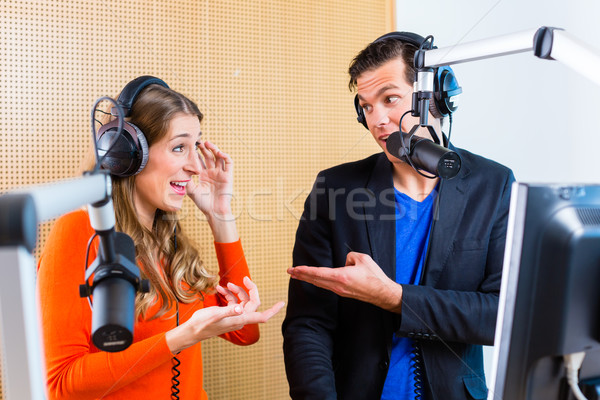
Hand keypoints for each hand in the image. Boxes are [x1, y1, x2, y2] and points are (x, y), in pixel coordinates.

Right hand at [166, 277, 284, 352]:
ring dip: (236, 291)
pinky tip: (220, 290)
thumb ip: (228, 311)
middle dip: (250, 290)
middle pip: (252, 302)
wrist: (192, 331)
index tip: (281, 303)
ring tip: (226, 285)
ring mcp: (234, 316)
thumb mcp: (214, 315)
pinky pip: (233, 302)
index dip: (273, 310)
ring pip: (242, 301)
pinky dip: (228, 294)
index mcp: (240, 319)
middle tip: (245, 278)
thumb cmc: (202, 325)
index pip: (262, 316)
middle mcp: (240, 318)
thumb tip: (240, 307)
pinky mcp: (228, 314)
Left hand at [186, 140, 233, 217]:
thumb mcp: (191, 191)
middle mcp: (212, 172)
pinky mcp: (228, 176)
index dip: (196, 153)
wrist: (214, 211)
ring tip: (208, 144)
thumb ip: (186, 180)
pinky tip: (219, 153)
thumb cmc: (203, 203)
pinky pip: (229, 163)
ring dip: (214, 149)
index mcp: (203, 175)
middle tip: (198, 141)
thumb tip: (180, 169)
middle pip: (209, 156)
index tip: (190, 146)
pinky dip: (225, 156)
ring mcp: (220, 173)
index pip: (200, 160)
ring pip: (218, 157)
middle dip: (204, 148)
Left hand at [287, 252, 402, 312]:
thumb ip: (349, 256)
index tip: (295, 269)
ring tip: (297, 275)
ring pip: (319, 284)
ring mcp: (340, 291)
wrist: (382, 293)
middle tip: (290, 271)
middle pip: (315, 280)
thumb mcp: (362, 258)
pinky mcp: (343, 292)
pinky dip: (317, 281)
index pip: (318, 273)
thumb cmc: (374, 276)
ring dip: (308, 279)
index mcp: (341, 276)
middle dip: (301, 275)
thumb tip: (345, 261)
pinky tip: (313, 279)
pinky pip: (326, 286)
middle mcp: (338, 285)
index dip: (305, 271)